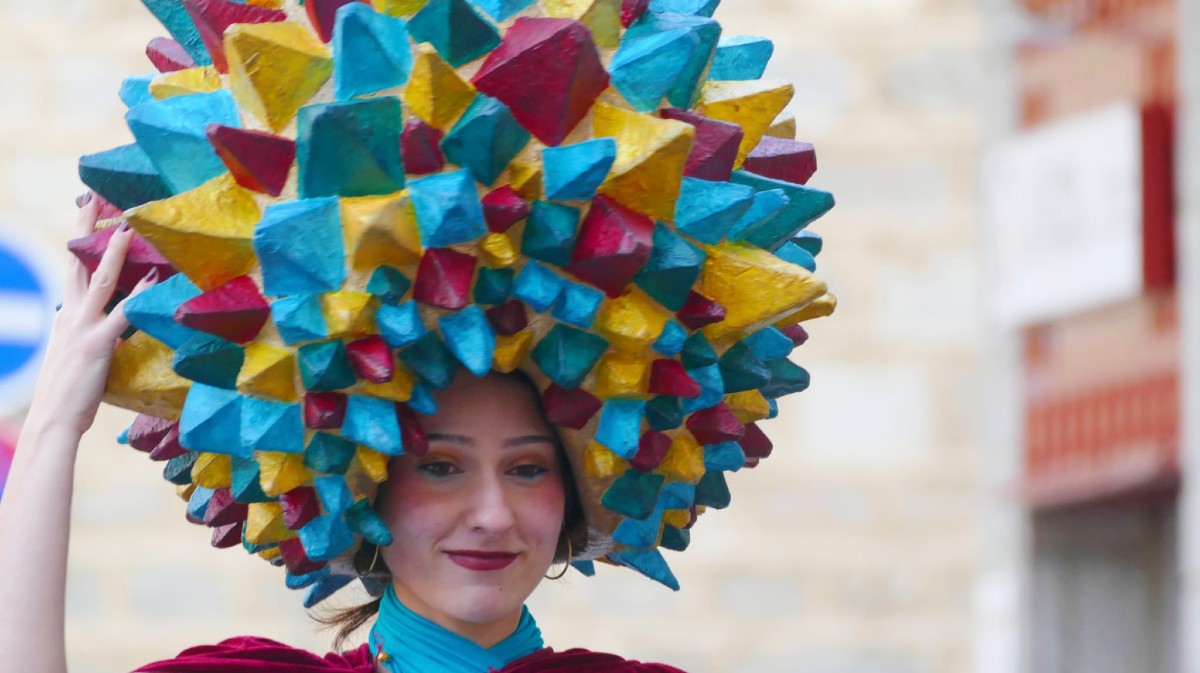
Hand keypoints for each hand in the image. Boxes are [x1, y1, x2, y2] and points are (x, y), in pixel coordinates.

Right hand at [26, 193, 158, 438]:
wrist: (52, 420)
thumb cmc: (68, 395)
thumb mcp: (78, 357)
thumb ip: (94, 338)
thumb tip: (113, 332)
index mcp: (65, 317)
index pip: (73, 271)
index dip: (80, 243)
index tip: (87, 214)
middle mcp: (70, 315)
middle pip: (78, 263)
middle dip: (85, 230)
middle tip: (95, 200)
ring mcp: (83, 328)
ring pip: (101, 281)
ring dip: (115, 254)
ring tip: (127, 228)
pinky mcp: (98, 344)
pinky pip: (124, 315)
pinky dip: (140, 297)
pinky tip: (155, 282)